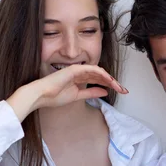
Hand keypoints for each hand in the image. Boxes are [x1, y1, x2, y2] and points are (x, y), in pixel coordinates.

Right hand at [7, 64, 126, 120]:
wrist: (41, 96)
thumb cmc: (54, 97)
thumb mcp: (78, 96)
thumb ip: (91, 92)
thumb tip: (105, 92)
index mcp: (79, 78)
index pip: (98, 79)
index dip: (110, 84)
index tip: (120, 91)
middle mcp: (79, 72)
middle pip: (101, 75)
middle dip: (114, 83)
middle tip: (124, 90)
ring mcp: (77, 69)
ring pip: (99, 72)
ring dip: (110, 79)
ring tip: (119, 87)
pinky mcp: (75, 69)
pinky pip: (92, 69)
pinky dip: (102, 75)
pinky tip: (110, 81)